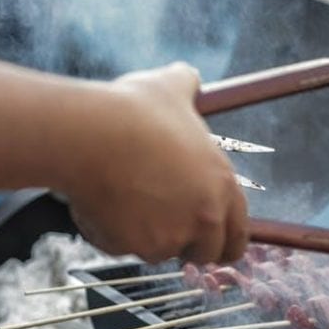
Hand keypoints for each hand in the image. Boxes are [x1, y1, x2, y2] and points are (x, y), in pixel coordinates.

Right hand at [62, 62, 248, 262]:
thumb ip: (187, 85)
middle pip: (205, 253)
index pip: (238, 236)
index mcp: (223, 186)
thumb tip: (188, 74)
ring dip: (143, 235)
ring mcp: (169, 237)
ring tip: (124, 196)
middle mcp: (204, 217)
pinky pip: (120, 247)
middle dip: (185, 244)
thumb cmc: (133, 110)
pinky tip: (99, 201)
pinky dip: (109, 233)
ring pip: (158, 250)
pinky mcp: (134, 246)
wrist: (90, 134)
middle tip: (162, 225)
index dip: (224, 242)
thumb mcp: (170, 88)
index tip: (209, 241)